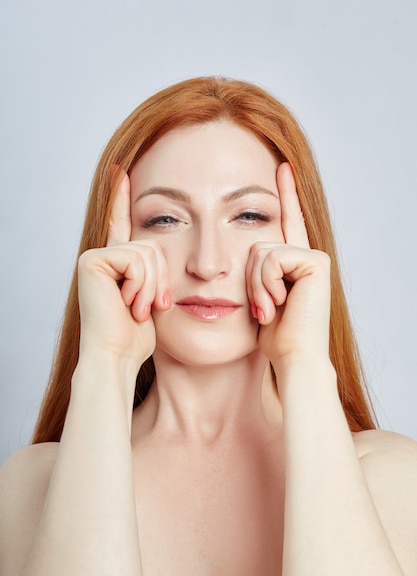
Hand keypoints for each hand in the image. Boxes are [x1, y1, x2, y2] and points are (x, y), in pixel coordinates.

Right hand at [77, 169, 170, 368]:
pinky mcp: (92, 260)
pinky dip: (141, 285)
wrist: (116, 356)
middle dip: (160, 281)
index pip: (122, 224)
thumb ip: (156, 276)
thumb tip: (170, 261)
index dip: (122, 198)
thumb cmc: (136, 337)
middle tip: (150, 307)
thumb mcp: (154, 300)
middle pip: (154, 245)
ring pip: (149, 252)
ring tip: (138, 310)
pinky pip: (137, 260)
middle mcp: (104, 256)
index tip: (119, 170)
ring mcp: (96, 257)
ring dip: (152, 287)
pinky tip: (128, 304)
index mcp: (118, 264)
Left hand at [246, 163, 330, 366]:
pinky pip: (271, 257)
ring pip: (259, 250)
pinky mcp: (316, 262)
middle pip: (256, 242)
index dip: (284, 193)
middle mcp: (305, 256)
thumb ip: (251, 275)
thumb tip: (225, 262)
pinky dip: (265, 283)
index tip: (281, 165)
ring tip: (269, 310)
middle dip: (249, 280)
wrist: (292, 358)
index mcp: (291, 264)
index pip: (284, 221)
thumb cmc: (272, 338)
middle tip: (262, 311)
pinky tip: (278, 304)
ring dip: (255, 285)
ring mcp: (313, 257)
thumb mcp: (254, 300)